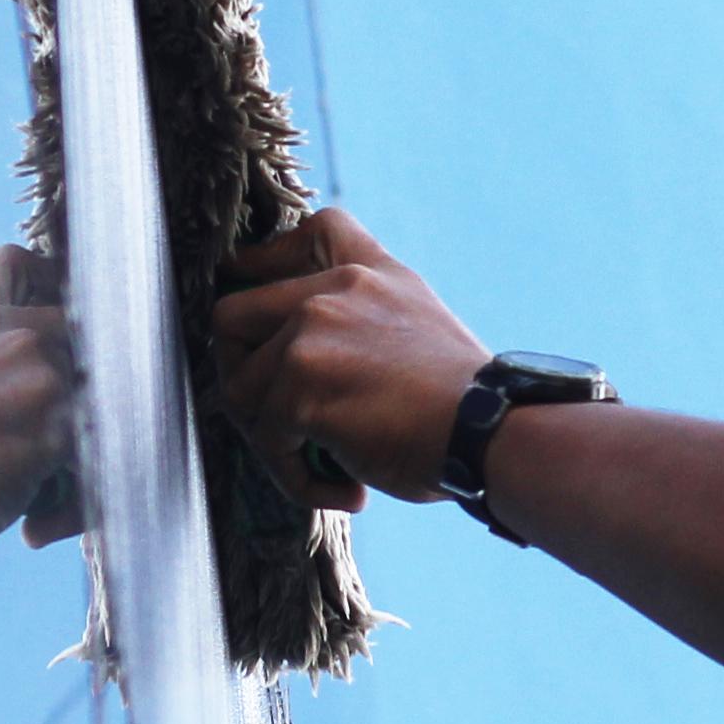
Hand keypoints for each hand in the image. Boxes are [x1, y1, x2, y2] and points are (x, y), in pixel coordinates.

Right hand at [0, 246, 80, 558]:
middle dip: (65, 368)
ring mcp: (36, 378)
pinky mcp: (56, 426)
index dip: (42, 280)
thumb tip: (26, 340)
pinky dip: (76, 453)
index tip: (50, 308)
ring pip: (87, 383)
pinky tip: (46, 470)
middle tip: (37, 412)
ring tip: (35, 446)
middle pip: (71, 331)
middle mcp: (10, 335)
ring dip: (73, 413)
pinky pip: (90, 432)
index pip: (18, 263)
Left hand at [211, 209, 488, 507]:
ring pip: (239, 391)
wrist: (491, 431)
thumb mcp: (421, 326)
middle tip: (275, 419)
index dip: (267, 258)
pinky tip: (346, 492)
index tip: (251, 282)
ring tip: (322, 469)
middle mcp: (332, 292)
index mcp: (370, 273)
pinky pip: (267, 441)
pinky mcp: (300, 388)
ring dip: (272, 440)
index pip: (314, 230)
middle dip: (240, 373)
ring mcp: (311, 335)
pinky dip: (296, 478)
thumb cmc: (465, 404)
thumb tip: (308, 363)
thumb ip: (367, 321)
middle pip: (231, 316)